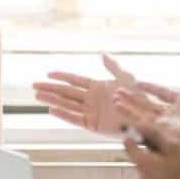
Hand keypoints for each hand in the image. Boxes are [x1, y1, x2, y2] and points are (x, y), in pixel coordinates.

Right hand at [34, 54, 172, 136]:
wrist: (146, 119)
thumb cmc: (139, 100)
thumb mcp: (127, 79)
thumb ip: (114, 68)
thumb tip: (102, 54)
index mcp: (97, 87)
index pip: (75, 81)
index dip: (61, 76)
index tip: (48, 74)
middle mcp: (91, 99)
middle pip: (66, 92)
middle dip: (50, 88)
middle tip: (34, 85)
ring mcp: (90, 112)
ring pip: (67, 104)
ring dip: (52, 100)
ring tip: (37, 96)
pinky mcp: (92, 125)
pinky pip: (74, 119)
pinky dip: (63, 115)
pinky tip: (51, 109)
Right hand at [116, 64, 179, 165]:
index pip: (163, 93)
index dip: (151, 88)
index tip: (138, 83)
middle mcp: (171, 114)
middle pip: (148, 104)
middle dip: (133, 98)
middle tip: (118, 91)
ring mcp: (165, 123)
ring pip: (141, 112)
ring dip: (128, 106)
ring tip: (114, 98)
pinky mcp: (160, 131)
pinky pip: (141, 121)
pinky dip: (129, 114)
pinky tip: (118, 107)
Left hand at [122, 120, 179, 178]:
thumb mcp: (174, 148)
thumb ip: (154, 135)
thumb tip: (139, 125)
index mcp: (141, 163)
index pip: (127, 143)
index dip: (136, 134)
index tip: (150, 131)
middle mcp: (140, 174)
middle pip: (139, 153)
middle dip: (152, 145)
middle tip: (171, 145)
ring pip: (150, 162)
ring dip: (160, 156)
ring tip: (179, 157)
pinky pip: (156, 172)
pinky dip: (164, 166)